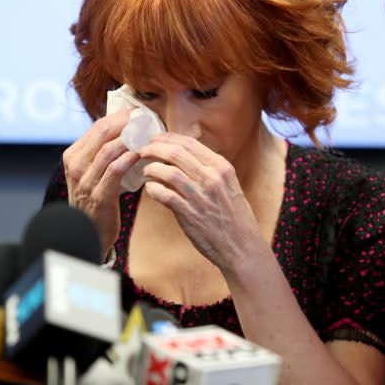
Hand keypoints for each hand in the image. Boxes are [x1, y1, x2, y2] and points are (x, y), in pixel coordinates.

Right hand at [63, 110, 138, 255]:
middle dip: (126, 123)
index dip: (119, 117)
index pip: (97, 127)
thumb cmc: (97, 199)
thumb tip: (126, 129)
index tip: (137, 113)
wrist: (89, 232)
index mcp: (73, 156)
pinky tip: (141, 154)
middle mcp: (75, 166)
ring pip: (108, 150)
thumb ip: (103, 153)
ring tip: (147, 134)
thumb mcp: (93, 173)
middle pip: (102, 133)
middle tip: (145, 119)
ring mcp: (85, 181)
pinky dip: (128, 159)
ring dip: (130, 139)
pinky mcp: (98, 195)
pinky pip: (114, 171)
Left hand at [139, 133, 263, 270]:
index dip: (168, 137)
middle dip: (154, 148)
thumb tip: (183, 155)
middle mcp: (212, 178)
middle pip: (176, 153)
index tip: (155, 138)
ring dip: (152, 168)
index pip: (190, 143)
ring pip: (168, 172)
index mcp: (222, 167)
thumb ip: (209, 169)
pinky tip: (150, 189)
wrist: (241, 246)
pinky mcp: (190, 214)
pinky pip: (165, 195)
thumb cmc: (234, 216)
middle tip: (143, 150)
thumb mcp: (229, 185)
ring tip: (146, 170)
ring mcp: (200, 196)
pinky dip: (153, 189)